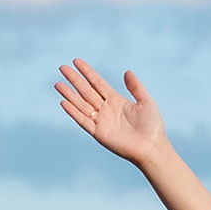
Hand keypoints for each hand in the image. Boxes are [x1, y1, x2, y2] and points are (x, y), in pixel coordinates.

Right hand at [55, 60, 170, 169]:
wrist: (152, 147)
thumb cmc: (152, 126)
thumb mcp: (146, 102)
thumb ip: (136, 87)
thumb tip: (127, 71)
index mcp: (116, 100)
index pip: (97, 83)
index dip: (87, 72)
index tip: (76, 61)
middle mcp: (106, 109)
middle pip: (86, 91)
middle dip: (74, 80)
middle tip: (62, 68)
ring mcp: (101, 121)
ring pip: (81, 104)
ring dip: (69, 94)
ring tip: (58, 83)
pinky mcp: (99, 133)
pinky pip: (83, 120)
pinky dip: (73, 112)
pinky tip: (63, 102)